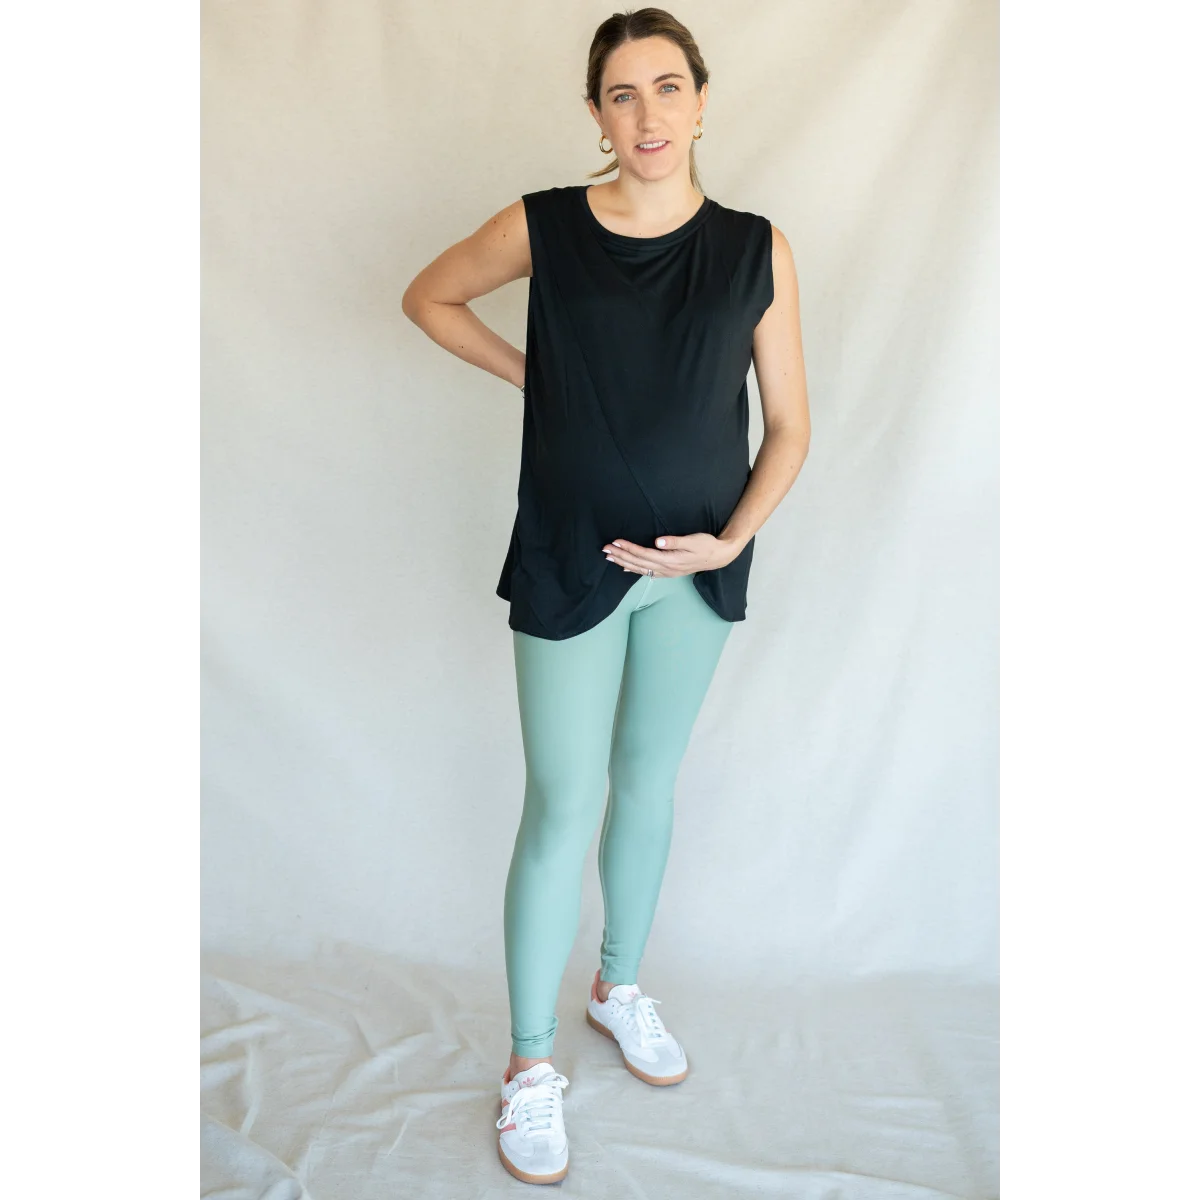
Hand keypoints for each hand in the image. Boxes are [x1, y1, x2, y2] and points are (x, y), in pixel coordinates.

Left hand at [601, 533, 742, 576]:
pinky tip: (625, 569)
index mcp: (670, 560)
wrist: (718, 557)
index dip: (629, 549)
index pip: (644, 554)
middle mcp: (666, 569)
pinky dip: (634, 571)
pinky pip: (647, 573)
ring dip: (623, 563)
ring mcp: (667, 572)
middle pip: (638, 563)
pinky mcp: (668, 572)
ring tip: (609, 558)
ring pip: (640, 569)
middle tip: (605, 550)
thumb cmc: (706, 545)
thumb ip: (675, 541)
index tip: (615, 542)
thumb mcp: (693, 540)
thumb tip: (658, 541)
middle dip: (621, 556)